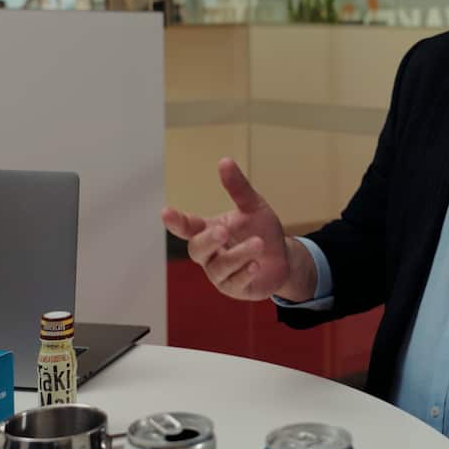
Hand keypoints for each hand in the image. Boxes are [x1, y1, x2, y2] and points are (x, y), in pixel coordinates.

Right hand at [162, 158, 307, 300]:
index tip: (166, 212)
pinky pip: (234, 283)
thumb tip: (224, 161)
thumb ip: (238, 188)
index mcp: (209, 230)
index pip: (188, 226)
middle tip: (223, 230)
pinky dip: (244, 273)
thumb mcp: (253, 206)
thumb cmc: (262, 230)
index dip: (176, 221)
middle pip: (197, 249)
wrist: (283, 258)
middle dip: (208, 240)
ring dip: (238, 255)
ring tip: (258, 244)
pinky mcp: (235, 288)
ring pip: (219, 267)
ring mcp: (220, 274)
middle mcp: (210, 253)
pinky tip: (255, 265)